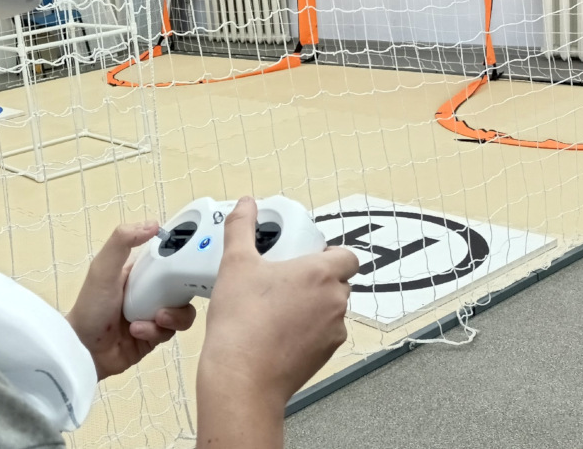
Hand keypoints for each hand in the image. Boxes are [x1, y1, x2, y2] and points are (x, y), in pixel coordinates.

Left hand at [67, 222, 197, 379]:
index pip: (168, 259)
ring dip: (170, 317)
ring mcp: (153, 314)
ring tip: (153, 320)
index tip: (190, 263)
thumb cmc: (91, 306)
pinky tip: (138, 333)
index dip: (181, 260)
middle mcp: (149, 291)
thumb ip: (122, 241)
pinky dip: (156, 332)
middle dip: (178, 296)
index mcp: (139, 271)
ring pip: (181, 312)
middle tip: (165, 303)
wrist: (84, 350)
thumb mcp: (102, 268)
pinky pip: (170, 332)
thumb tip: (153, 224)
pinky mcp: (155, 336)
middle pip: (182, 287)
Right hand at [200, 197, 357, 405]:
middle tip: (282, 279)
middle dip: (314, 279)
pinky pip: (321, 335)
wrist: (242, 377)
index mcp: (320, 273)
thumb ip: (241, 228)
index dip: (329, 253)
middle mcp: (334, 301)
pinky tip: (275, 332)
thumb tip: (245, 206)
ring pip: (329, 309)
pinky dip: (305, 331)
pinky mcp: (324, 356)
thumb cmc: (242, 323)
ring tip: (275, 308)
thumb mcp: (235, 264)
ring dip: (310, 306)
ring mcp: (333, 332)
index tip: (303, 255)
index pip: (347, 255)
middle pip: (337, 281)